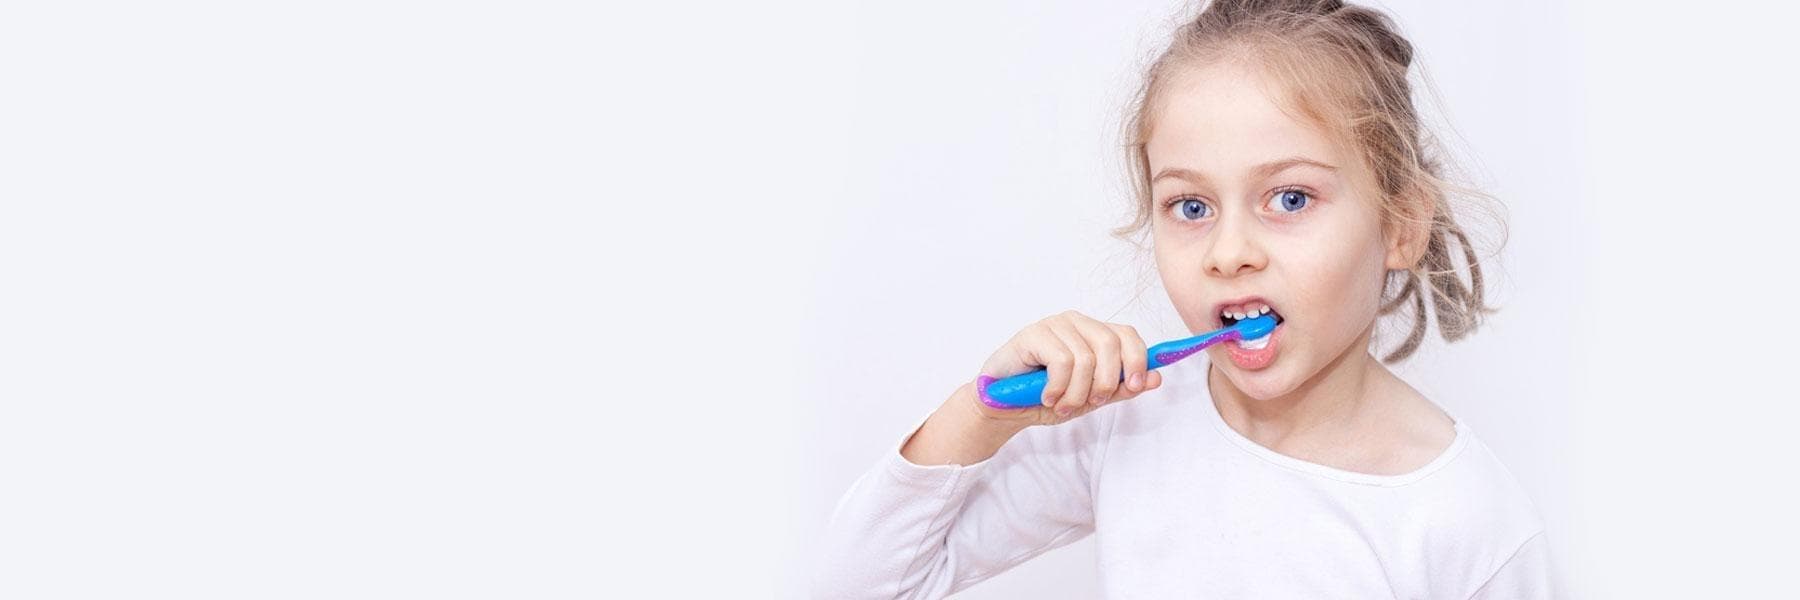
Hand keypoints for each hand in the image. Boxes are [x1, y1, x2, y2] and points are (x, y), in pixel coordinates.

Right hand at [971, 310, 1163, 427]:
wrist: (1004, 406)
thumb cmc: (1045, 397)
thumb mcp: (1090, 399)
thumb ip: (1121, 388)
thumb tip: (1156, 379)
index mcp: (1094, 334)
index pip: (1128, 335)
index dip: (1138, 360)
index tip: (1136, 385)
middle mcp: (1077, 323)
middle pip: (1110, 343)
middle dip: (1106, 382)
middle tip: (1089, 403)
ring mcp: (1054, 325)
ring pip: (1085, 358)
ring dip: (1077, 392)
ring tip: (1062, 405)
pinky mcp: (1033, 334)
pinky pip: (1061, 361)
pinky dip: (1058, 387)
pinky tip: (1047, 396)